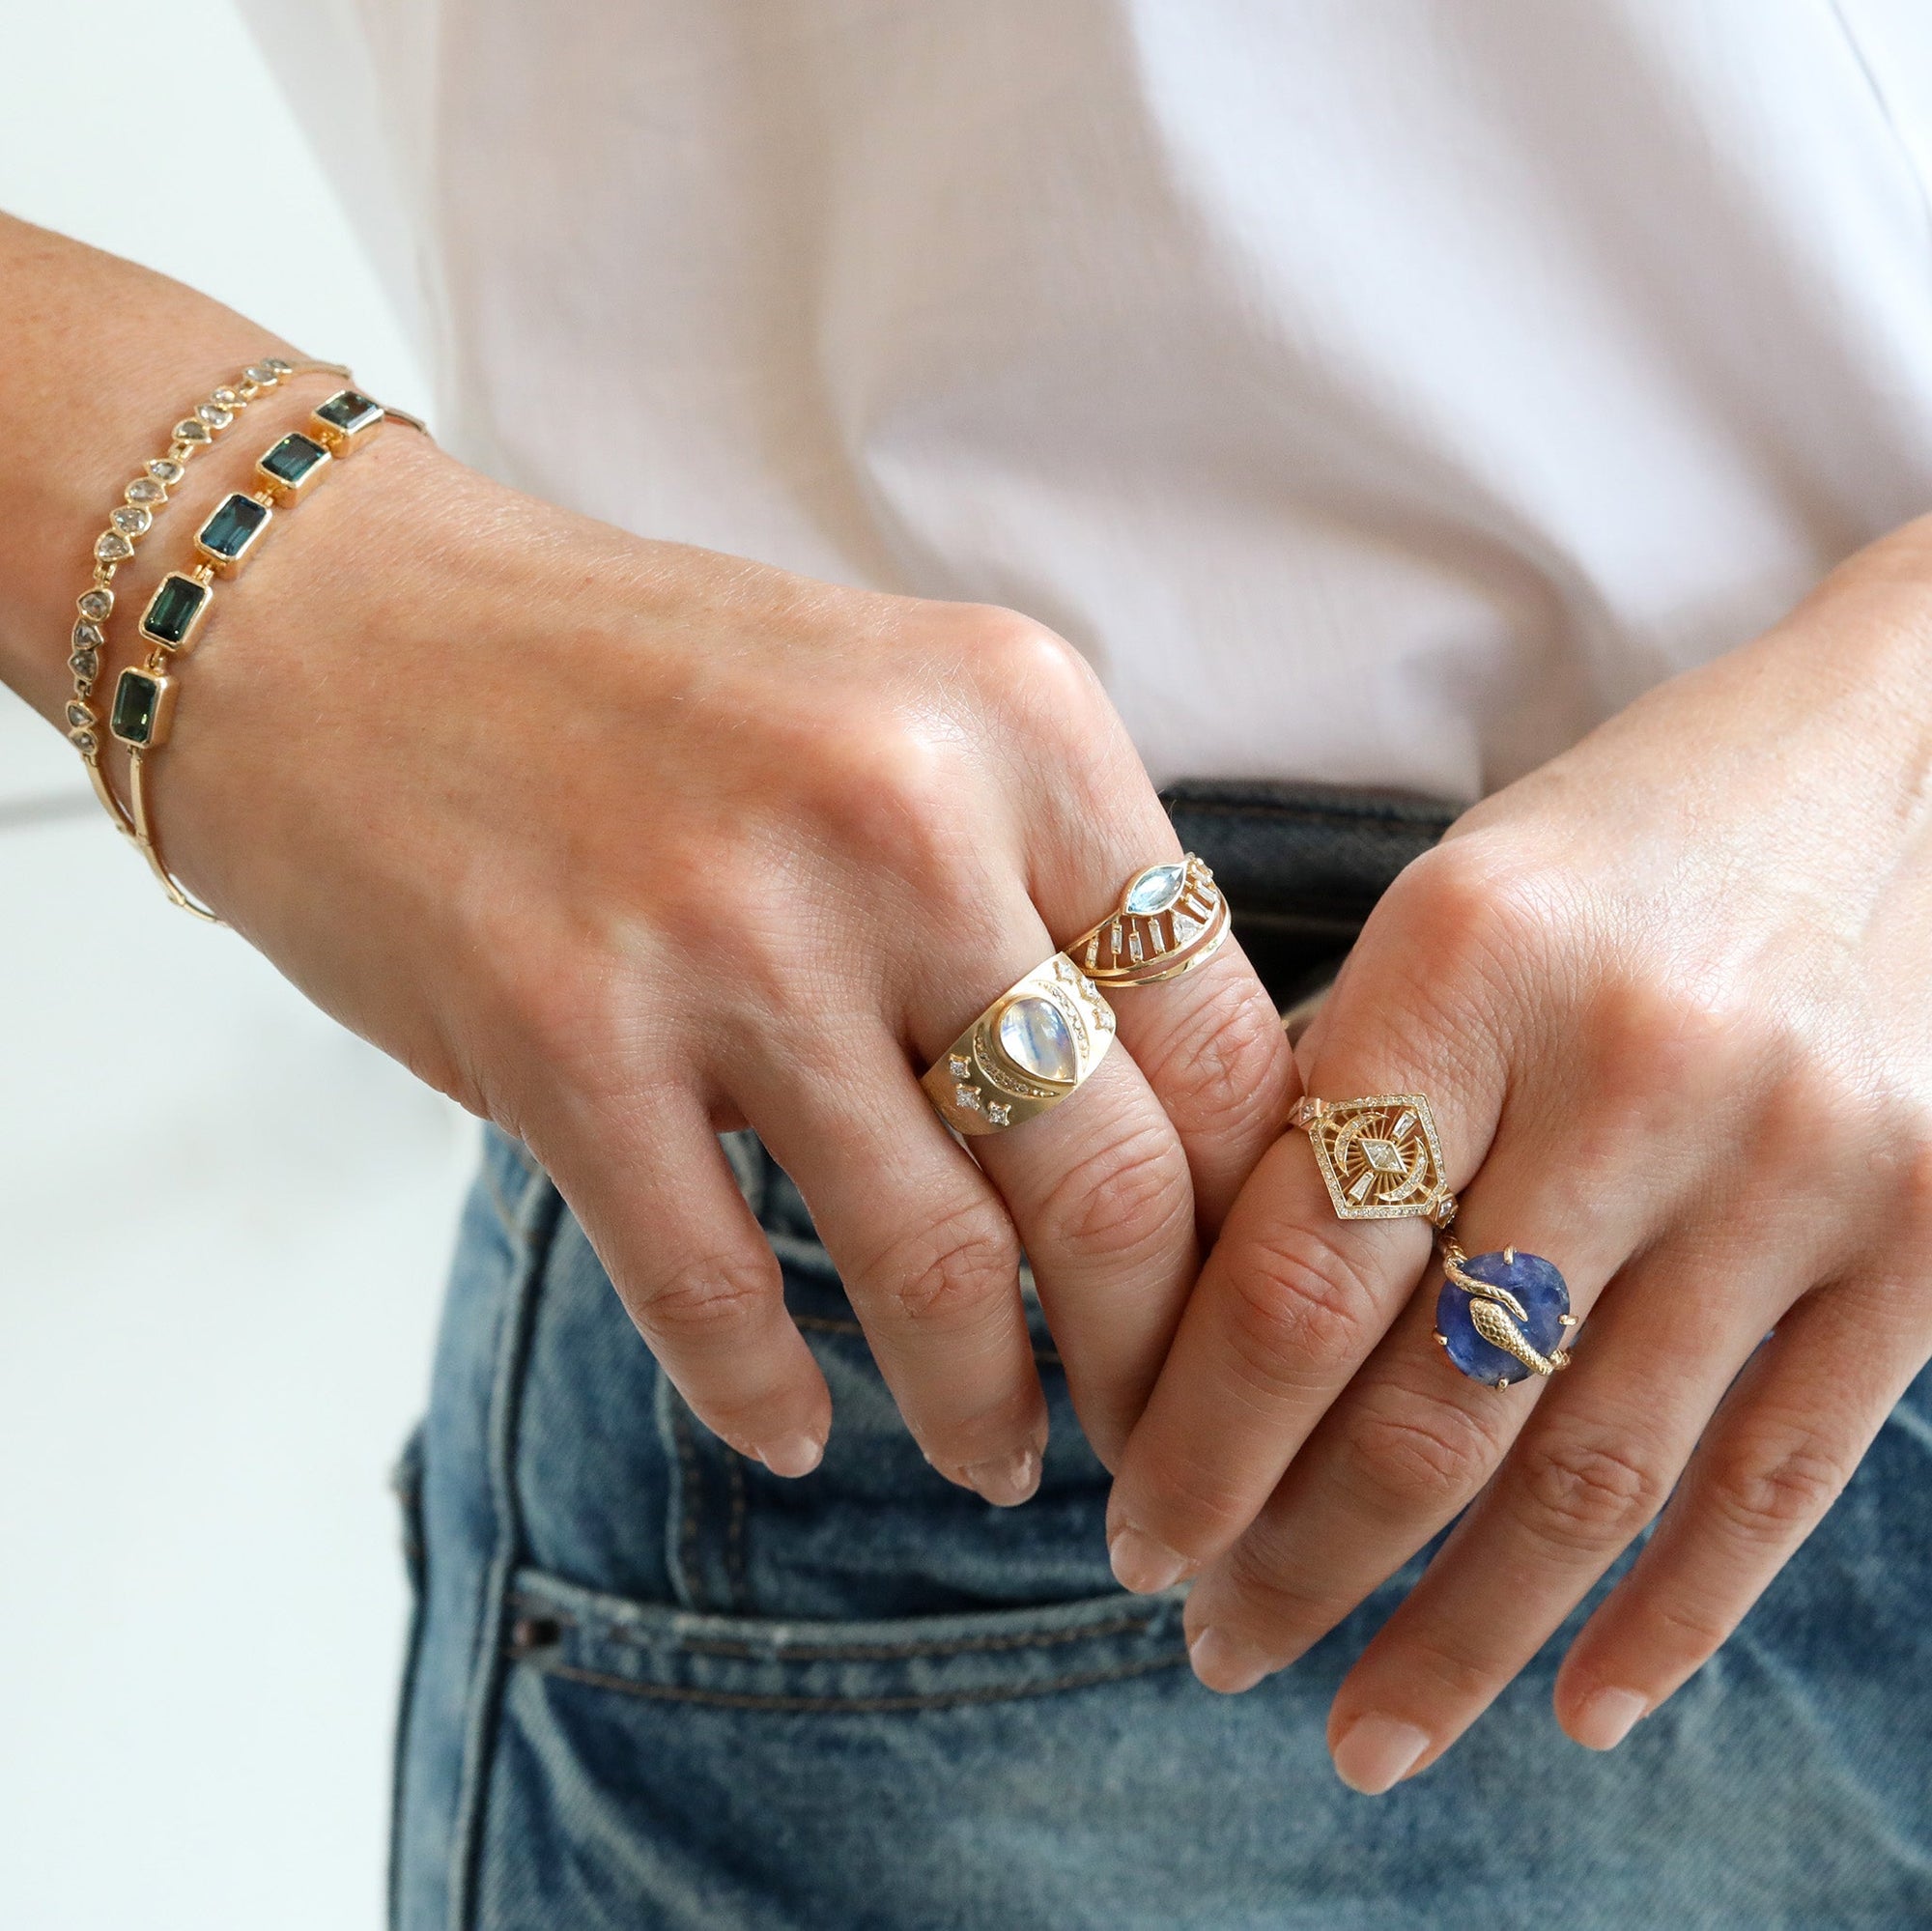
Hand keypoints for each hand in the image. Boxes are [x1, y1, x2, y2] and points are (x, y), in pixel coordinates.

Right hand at [158, 416, 1290, 1495]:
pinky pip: (713, 1290)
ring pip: (933, 1261)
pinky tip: (799, 1429)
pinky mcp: (564, 1032)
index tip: (1233, 1318)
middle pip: (1112, 1177)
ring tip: (998, 1458)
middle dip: (1150, 1364)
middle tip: (1149, 1445)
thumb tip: (1170, 1138)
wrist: (345, 627)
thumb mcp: (901, 719)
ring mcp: (728, 927)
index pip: (1223, 1038)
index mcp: (1021, 721)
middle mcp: (900, 814)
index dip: (1252, 1224)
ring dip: (982, 1406)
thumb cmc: (645, 693)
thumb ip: (1040, 890)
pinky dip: (769, 1392)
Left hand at [1105, 518, 1931, 1784]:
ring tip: (1364, 1729)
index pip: (1294, 1274)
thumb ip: (1332, 1102)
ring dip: (1462, 1634)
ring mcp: (1801, 1158)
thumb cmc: (1624, 845)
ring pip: (1595, 1474)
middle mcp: (1636, 1064)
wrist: (1907, 759)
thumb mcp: (1446, 915)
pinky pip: (1783, 1476)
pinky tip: (1580, 1705)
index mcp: (1467, 962)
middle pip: (1430, 1400)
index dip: (1196, 1440)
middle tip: (1210, 1646)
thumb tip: (1202, 1333)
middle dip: (1300, 1561)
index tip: (1132, 1535)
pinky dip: (1673, 1616)